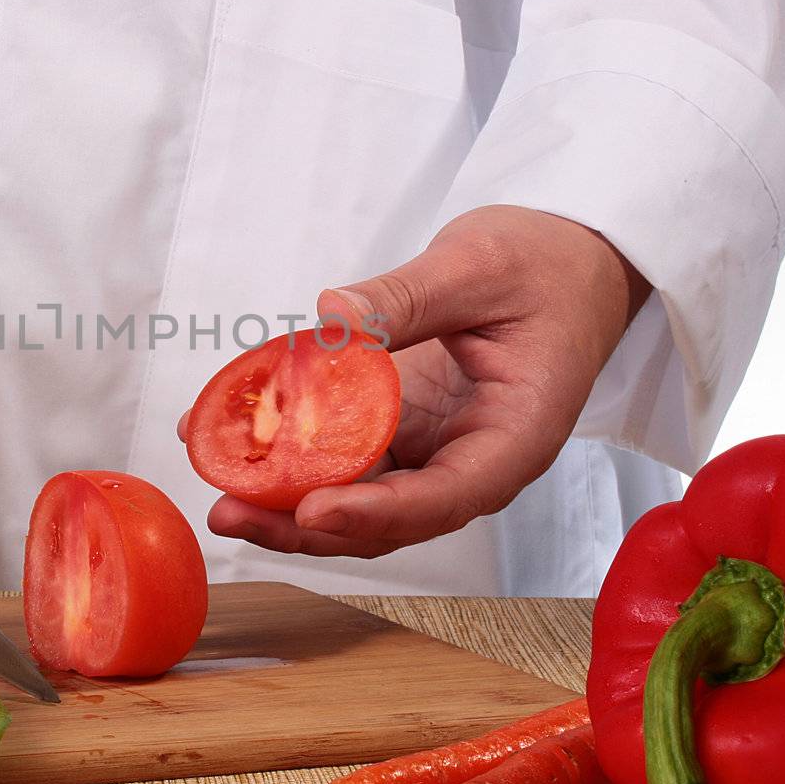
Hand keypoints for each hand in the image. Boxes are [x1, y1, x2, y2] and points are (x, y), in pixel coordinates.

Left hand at [181, 205, 649, 558]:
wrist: (569, 259)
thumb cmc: (547, 264)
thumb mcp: (478, 265)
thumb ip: (404, 298)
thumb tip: (331, 318)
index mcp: (513, 438)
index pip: (442, 497)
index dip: (374, 512)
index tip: (312, 509)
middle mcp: (470, 458)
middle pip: (385, 516)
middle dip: (303, 524)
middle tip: (229, 512)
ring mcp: (432, 446)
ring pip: (356, 494)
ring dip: (285, 499)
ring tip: (215, 482)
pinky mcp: (402, 426)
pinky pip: (343, 451)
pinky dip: (289, 449)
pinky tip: (231, 434)